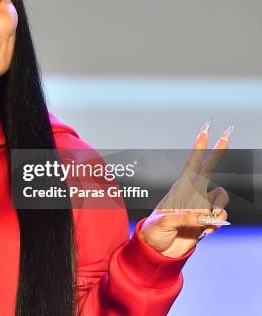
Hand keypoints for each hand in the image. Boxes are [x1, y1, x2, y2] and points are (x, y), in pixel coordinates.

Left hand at [139, 120, 231, 257]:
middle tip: (228, 132)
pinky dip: (216, 225)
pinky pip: (222, 217)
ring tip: (205, 221)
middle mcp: (193, 194)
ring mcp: (202, 206)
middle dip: (219, 151)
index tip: (205, 131)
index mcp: (180, 189)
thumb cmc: (154, 232)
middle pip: (210, 169)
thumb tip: (204, 217)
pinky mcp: (208, 220)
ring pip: (222, 197)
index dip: (200, 148)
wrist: (159, 251)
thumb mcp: (163, 223)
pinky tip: (203, 232)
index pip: (192, 164)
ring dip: (219, 208)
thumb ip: (184, 218)